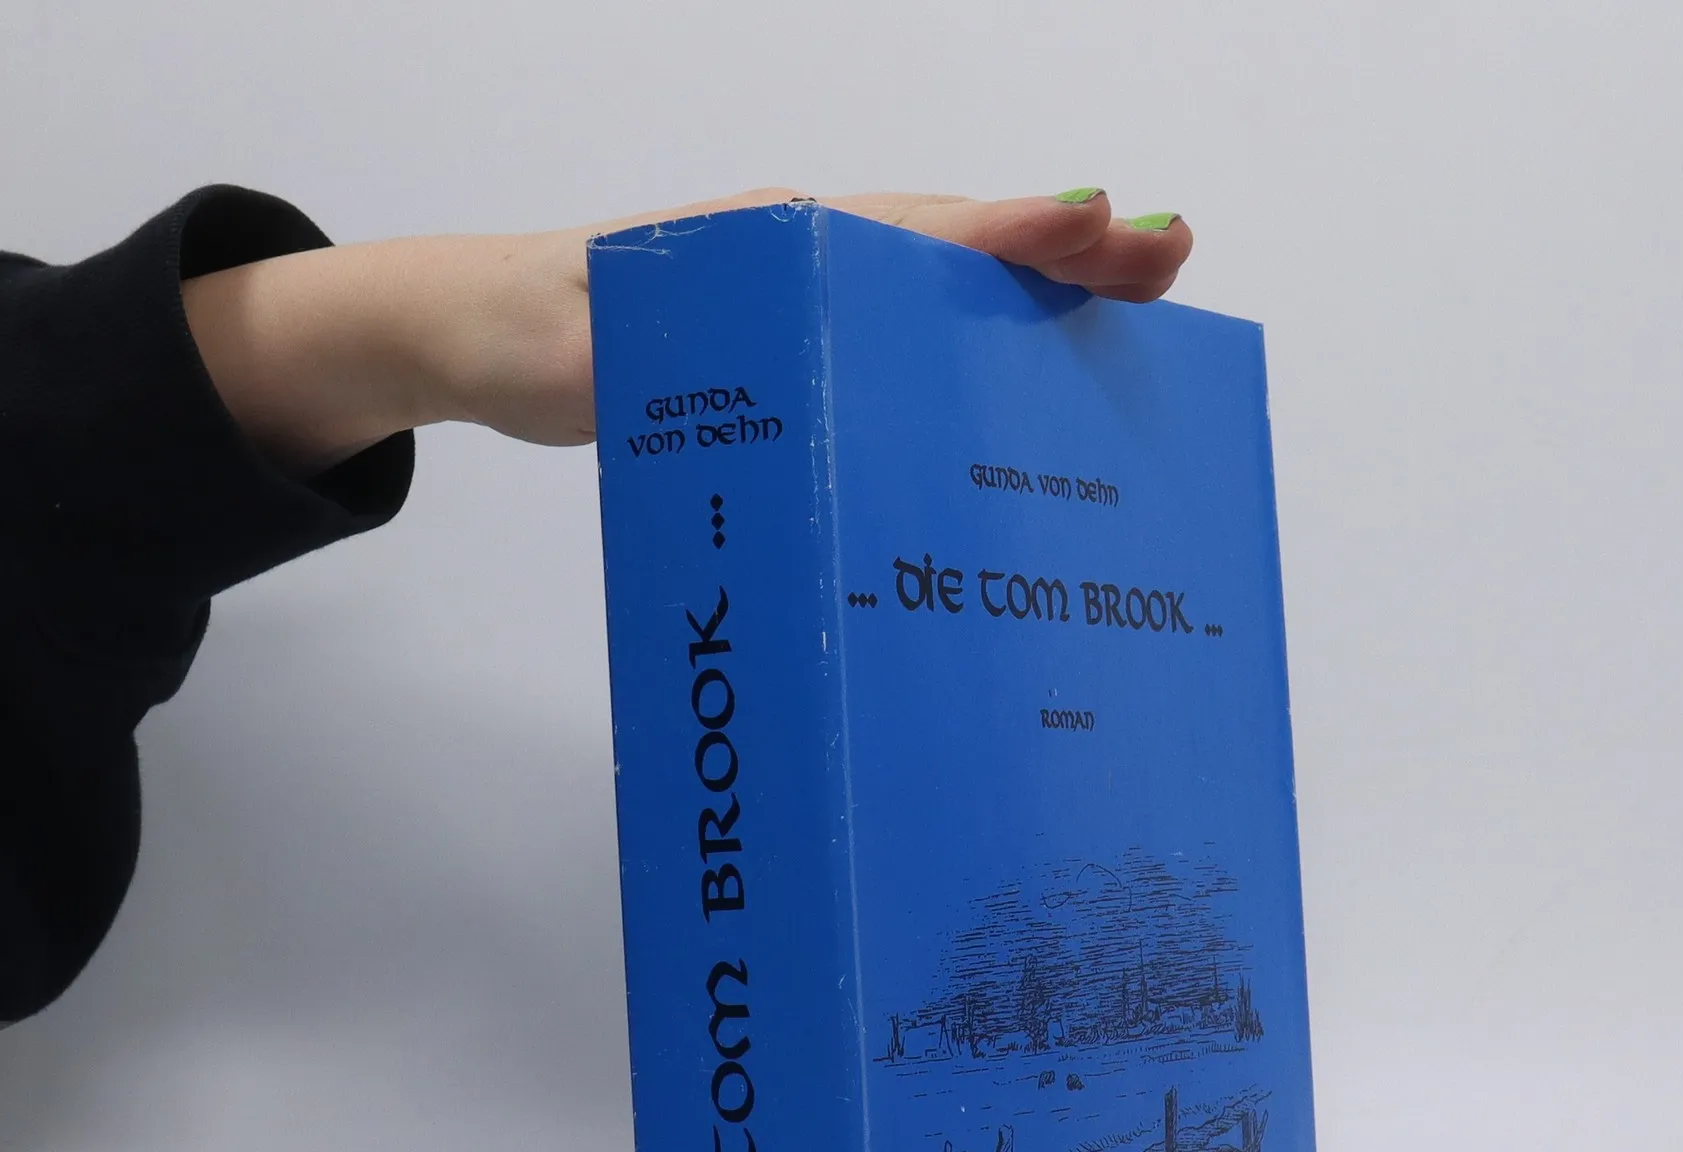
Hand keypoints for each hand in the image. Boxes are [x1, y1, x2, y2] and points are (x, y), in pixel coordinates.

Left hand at [181, 190, 1191, 474]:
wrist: (484, 335)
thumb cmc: (533, 334)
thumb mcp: (582, 348)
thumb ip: (652, 351)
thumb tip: (744, 365)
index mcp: (768, 249)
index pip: (905, 233)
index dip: (998, 231)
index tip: (1087, 224)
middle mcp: (806, 260)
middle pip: (955, 246)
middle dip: (1062, 248)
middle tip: (1167, 254)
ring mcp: (811, 298)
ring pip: (946, 284)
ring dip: (1040, 286)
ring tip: (1135, 295)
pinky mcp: (803, 344)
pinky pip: (914, 331)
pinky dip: (985, 333)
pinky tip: (1029, 368)